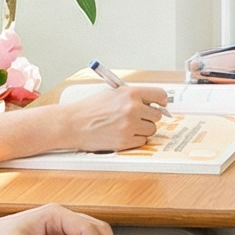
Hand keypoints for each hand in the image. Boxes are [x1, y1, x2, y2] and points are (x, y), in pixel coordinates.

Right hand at [49, 81, 168, 151]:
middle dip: (149, 117)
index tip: (160, 105)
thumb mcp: (113, 93)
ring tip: (127, 126)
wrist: (72, 124)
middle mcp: (133, 109)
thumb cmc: (89, 108)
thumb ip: (133, 96)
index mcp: (130, 93)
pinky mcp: (126, 141)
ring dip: (143, 129)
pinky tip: (122, 134)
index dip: (161, 101)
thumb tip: (152, 102)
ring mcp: (130, 126)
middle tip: (136, 118)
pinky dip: (135, 139)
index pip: (160, 95)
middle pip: (157, 115)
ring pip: (152, 130)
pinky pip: (142, 141)